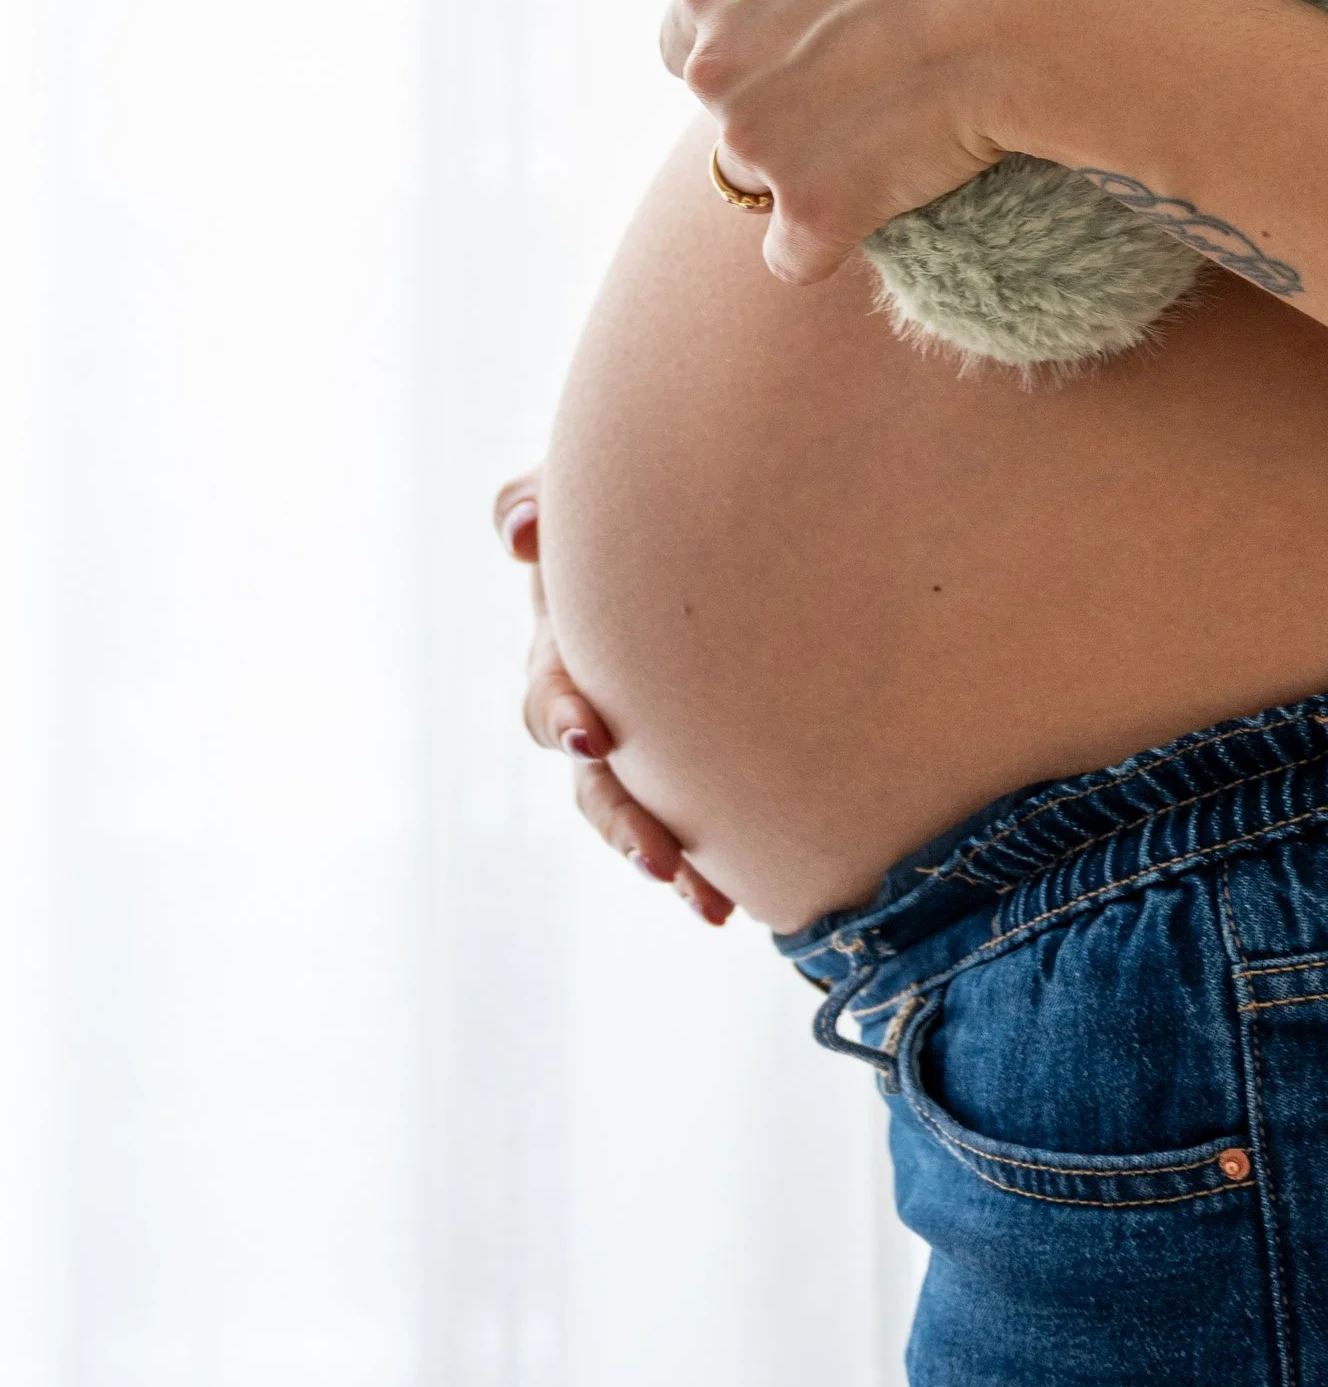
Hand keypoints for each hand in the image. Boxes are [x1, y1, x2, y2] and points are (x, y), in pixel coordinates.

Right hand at [494, 470, 731, 925]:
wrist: (697, 496)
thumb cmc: (630, 488)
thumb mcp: (576, 483)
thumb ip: (536, 496)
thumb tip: (525, 532)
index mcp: (567, 643)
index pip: (552, 691)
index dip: (564, 716)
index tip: (592, 735)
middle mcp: (594, 700)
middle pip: (593, 779)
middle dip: (622, 820)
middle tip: (659, 859)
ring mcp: (638, 730)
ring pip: (637, 811)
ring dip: (663, 856)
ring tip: (710, 902)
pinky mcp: (688, 748)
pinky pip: (694, 814)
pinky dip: (710, 860)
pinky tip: (744, 899)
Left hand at [651, 0, 1062, 285]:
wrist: (1025, 3)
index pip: (686, 41)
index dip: (755, 42)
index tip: (823, 36)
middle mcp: (715, 72)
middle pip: (726, 112)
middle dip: (778, 105)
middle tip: (867, 79)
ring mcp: (761, 147)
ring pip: (758, 182)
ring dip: (806, 169)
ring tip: (887, 133)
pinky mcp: (816, 211)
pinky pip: (796, 254)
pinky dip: (829, 239)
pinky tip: (885, 199)